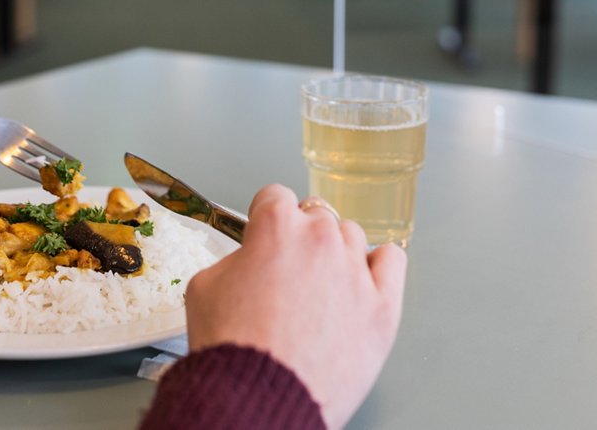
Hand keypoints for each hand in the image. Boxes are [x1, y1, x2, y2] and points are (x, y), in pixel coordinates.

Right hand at [184, 185, 406, 428]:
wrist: (256, 399)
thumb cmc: (231, 349)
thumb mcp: (204, 286)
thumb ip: (234, 259)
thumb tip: (251, 261)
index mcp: (277, 226)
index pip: (275, 196)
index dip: (265, 219)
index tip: (264, 236)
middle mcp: (321, 239)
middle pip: (316, 216)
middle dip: (300, 239)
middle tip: (286, 275)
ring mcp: (356, 271)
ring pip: (351, 236)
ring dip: (335, 253)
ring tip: (318, 291)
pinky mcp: (383, 306)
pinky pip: (392, 261)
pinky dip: (378, 266)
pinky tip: (361, 282)